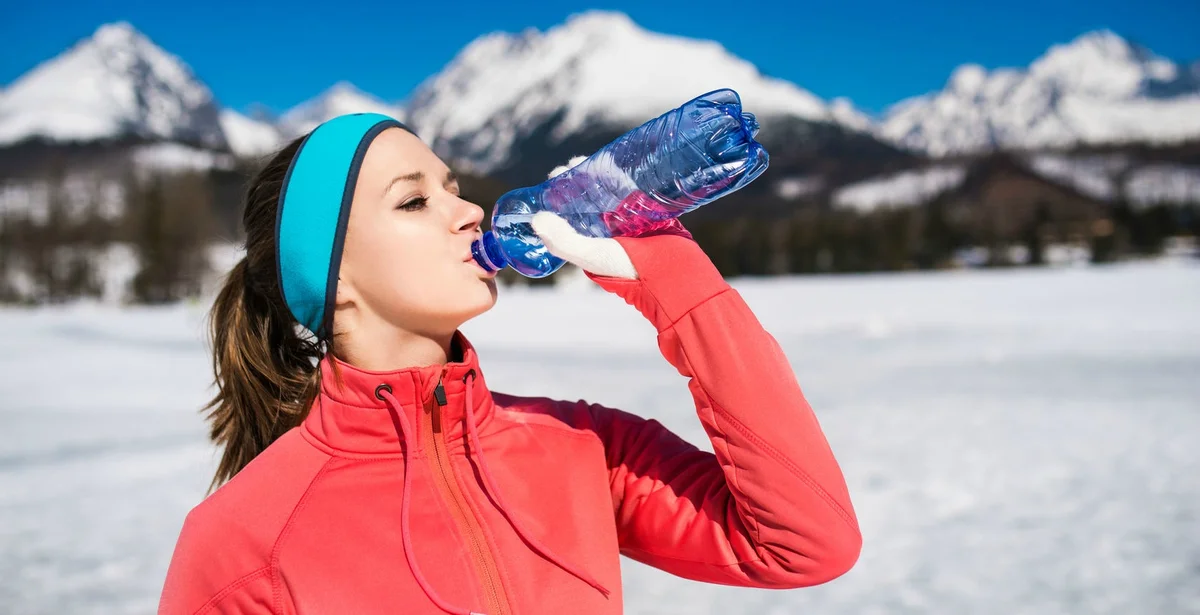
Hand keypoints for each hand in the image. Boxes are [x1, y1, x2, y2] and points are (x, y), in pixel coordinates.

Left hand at [533, 157, 694, 279]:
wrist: (668, 267)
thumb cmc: (627, 266)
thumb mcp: (590, 255)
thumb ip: (563, 240)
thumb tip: (536, 218)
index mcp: (588, 236)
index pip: (567, 210)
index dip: (558, 193)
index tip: (553, 179)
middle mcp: (603, 224)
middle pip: (584, 195)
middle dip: (574, 178)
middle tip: (570, 166)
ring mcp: (623, 213)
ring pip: (603, 187)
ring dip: (593, 172)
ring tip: (584, 161)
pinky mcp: (642, 204)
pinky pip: (627, 183)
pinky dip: (617, 171)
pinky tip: (610, 159)